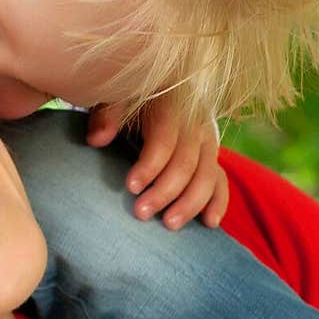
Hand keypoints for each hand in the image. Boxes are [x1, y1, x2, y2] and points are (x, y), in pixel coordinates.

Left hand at [86, 96, 227, 229]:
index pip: (165, 140)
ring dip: (190, 203)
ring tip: (169, 225)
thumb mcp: (115, 98)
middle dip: (165, 192)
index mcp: (171, 106)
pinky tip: (209, 223)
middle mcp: (195, 124)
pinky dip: (218, 202)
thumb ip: (107, 114)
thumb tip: (97, 139)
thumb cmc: (128, 101)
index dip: (150, 165)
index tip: (131, 187)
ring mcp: (207, 143)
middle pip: (186, 163)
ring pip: (207, 175)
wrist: (153, 93)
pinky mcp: (211, 158)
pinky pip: (221, 181)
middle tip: (141, 214)